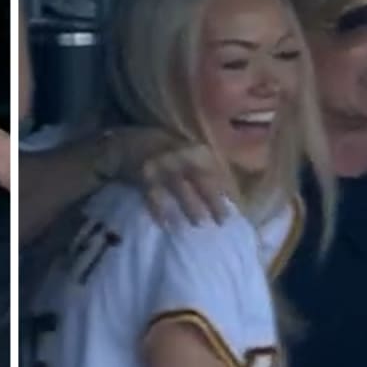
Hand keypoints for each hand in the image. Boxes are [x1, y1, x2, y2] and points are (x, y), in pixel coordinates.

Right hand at [98, 127, 231, 224]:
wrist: (128, 142)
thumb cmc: (166, 153)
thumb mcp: (190, 154)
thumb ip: (207, 169)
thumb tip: (228, 196)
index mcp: (196, 150)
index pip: (217, 171)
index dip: (227, 189)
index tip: (238, 209)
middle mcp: (181, 155)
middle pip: (201, 179)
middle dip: (213, 200)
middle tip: (222, 221)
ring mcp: (162, 164)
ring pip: (179, 187)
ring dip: (190, 206)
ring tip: (198, 224)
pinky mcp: (143, 175)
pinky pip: (153, 195)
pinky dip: (160, 211)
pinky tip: (167, 225)